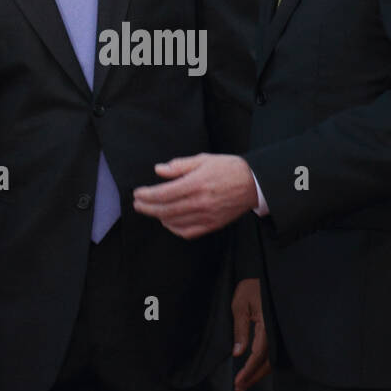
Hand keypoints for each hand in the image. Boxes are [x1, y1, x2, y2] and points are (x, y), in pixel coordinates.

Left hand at [132, 154, 257, 238]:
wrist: (254, 183)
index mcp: (197, 183)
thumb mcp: (204, 159)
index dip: (147, 195)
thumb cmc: (229, 168)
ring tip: (150, 210)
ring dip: (158, 217)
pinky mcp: (212, 224)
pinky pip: (188, 232)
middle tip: (137, 204)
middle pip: (165, 209)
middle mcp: (200, 202)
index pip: (164, 193)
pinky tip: (167, 221)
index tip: (138, 193)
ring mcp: (206, 216)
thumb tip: (159, 170)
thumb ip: (180, 166)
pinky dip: (174, 228)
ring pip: (174, 222)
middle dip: (147, 207)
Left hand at [231, 278, 270, 390]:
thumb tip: (238, 353)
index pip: (259, 354)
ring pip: (271, 358)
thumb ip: (240, 329)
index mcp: (267, 324)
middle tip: (239, 389)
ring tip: (243, 384)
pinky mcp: (277, 331)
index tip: (238, 383)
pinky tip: (255, 370)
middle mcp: (276, 330)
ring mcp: (279, 331)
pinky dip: (263, 363)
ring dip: (258, 373)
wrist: (263, 273)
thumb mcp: (240, 306)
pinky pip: (273, 351)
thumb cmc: (250, 287)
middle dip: (253, 377)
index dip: (249, 370)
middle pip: (268, 361)